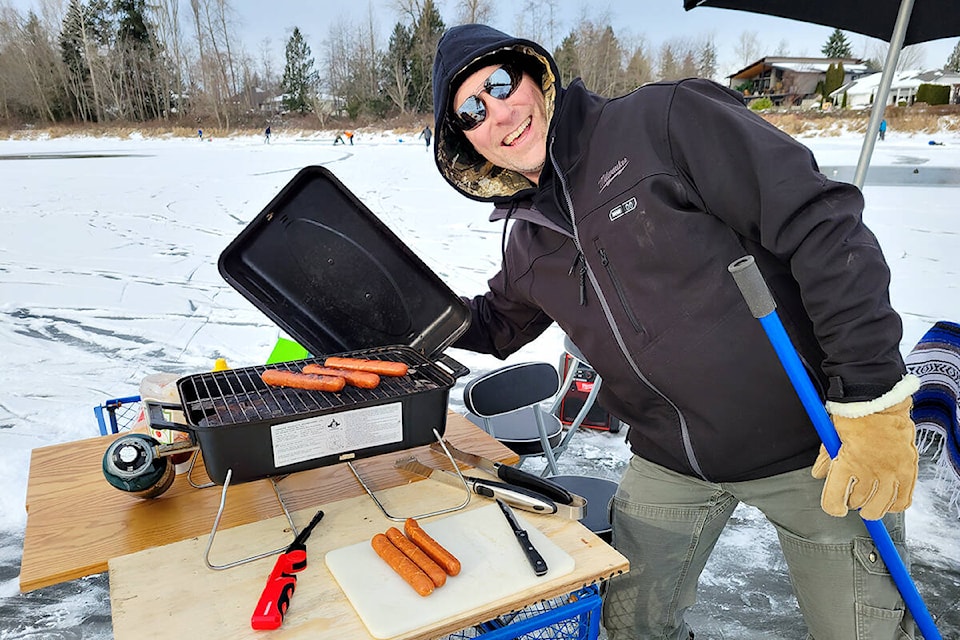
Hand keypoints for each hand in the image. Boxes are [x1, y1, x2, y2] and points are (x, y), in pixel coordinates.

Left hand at [812, 378, 918, 519]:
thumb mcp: (831, 435)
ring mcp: (891, 471)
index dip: (833, 507)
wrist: (878, 400)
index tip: (834, 506)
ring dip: (872, 506)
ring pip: (880, 507)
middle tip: (851, 497)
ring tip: (868, 501)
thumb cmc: (853, 414)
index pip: (835, 499)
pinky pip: (903, 499)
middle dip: (852, 502)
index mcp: (847, 464)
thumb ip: (826, 458)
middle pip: (858, 504)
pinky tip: (887, 500)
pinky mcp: (907, 468)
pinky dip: (894, 504)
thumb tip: (819, 474)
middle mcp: (870, 471)